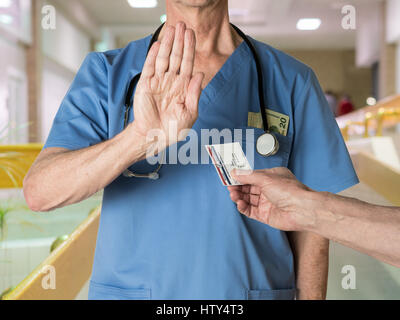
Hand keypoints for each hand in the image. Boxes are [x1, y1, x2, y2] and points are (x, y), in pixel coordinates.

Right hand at [131, 22, 203, 150]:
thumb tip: (200, 75)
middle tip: (182, 25)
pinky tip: (158, 45)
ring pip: (164, 59)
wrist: (155, 138)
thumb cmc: (174, 129)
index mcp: (183, 87)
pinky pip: (150, 68)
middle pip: (177, 57)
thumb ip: (194, 94)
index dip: (190, 49)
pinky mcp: (146, 85)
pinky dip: (153, 56)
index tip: (192, 35)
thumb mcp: (190, 113)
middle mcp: (171, 81)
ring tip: (171, 29)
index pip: (188, 64)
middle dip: (180, 41)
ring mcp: (158, 82)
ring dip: (168, 44)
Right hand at [228, 167, 317, 230]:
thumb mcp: (266, 178)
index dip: (241, 176)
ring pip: (248, 199)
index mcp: (272, 177)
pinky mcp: (265, 215)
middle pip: (249, 188)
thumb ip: (248, 176)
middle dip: (238, 187)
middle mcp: (270, 189)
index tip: (230, 176)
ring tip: (233, 195)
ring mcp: (267, 203)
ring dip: (239, 196)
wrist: (302, 210)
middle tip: (229, 186)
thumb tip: (235, 172)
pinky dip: (243, 207)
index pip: (252, 176)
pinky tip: (240, 204)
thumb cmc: (290, 191)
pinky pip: (251, 211)